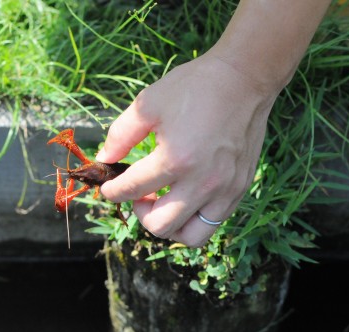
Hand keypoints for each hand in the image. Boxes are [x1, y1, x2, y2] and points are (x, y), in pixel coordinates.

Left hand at [95, 52, 278, 246]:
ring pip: (190, 235)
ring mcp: (224, 190)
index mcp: (175, 159)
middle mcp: (202, 182)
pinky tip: (184, 199)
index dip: (113, 191)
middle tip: (138, 193)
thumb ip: (120, 135)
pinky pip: (212, 223)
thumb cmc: (193, 88)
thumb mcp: (148, 104)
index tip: (109, 187)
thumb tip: (104, 159)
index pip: (132, 190)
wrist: (244, 79)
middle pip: (160, 225)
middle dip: (140, 212)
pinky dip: (192, 220)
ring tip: (162, 203)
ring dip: (169, 225)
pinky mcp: (239, 190)